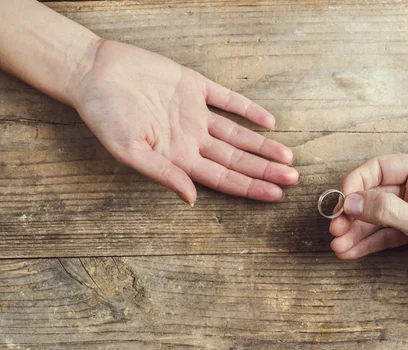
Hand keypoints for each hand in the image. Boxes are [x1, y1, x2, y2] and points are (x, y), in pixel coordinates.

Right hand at [73, 40, 298, 204]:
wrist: (93, 71)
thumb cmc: (104, 115)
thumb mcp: (129, 151)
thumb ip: (162, 174)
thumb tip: (191, 199)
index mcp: (178, 158)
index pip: (223, 178)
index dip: (250, 188)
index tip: (275, 195)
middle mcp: (191, 139)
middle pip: (237, 160)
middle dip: (265, 171)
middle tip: (294, 179)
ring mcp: (195, 113)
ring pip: (238, 134)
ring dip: (262, 146)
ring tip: (287, 158)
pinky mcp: (194, 86)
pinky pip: (227, 99)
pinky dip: (248, 109)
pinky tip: (269, 121)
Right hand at [330, 154, 407, 298]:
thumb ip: (388, 211)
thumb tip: (352, 201)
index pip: (382, 168)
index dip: (357, 184)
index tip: (340, 203)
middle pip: (376, 194)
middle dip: (354, 214)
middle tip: (335, 231)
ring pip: (379, 217)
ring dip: (358, 231)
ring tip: (339, 247)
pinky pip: (389, 233)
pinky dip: (371, 242)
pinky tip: (353, 252)